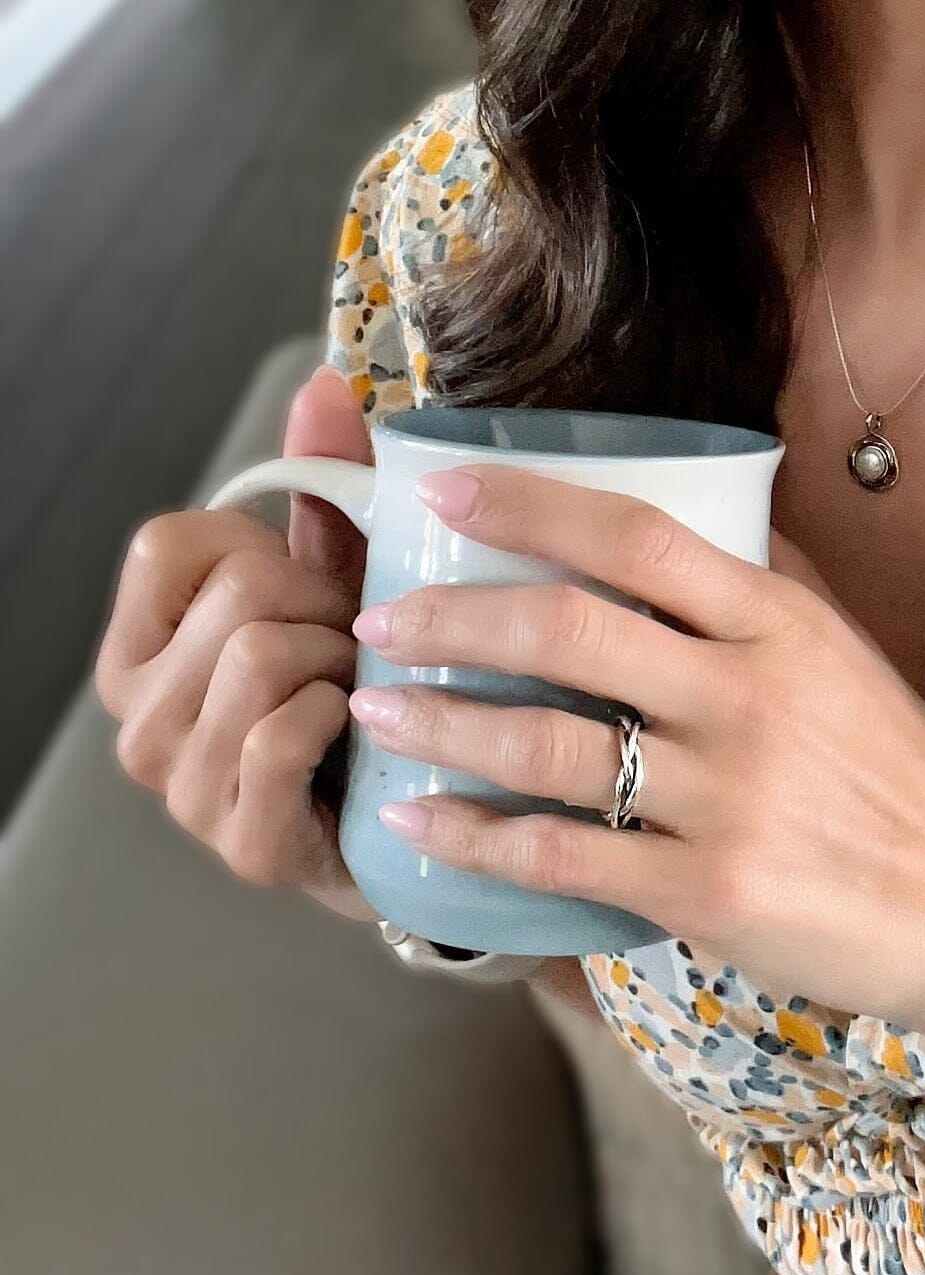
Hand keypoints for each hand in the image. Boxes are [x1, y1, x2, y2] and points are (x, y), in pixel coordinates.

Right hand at [94, 367, 375, 919]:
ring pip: (262, 657)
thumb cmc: (352, 698)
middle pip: (235, 597)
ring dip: (341, 660)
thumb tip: (327, 384)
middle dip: (326, 606)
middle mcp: (136, 712)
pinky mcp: (240, 838)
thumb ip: (321, 492)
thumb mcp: (331, 588)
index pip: (167, 541)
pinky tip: (360, 730)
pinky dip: (341, 716)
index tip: (308, 586)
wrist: (388, 823)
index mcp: (139, 644)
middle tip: (359, 643)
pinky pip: (285, 733)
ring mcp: (179, 782)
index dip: (262, 548)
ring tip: (363, 686)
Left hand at [346, 465, 924, 1049]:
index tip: (442, 496)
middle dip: (451, 617)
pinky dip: (477, 835)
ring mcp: (726, 797)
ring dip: (442, 720)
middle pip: (567, 631)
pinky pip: (561, 855)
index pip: (635, 539)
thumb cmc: (900, 776)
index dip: (529, 506)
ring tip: (376, 709)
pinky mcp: (705, 892)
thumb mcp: (844, 658)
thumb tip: (656, 542)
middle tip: (382, 617)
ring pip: (546, 743)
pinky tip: (420, 821)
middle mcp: (747, 698)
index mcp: (781, 626)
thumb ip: (755, 598)